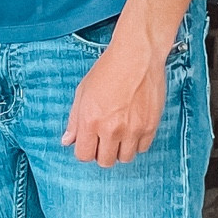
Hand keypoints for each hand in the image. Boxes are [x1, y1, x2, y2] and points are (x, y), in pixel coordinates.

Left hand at [62, 32, 168, 164]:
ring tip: (120, 133)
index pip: (84, 155)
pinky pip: (142, 148)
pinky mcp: (150, 126)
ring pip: (125, 158)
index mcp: (90, 121)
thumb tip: (67, 141)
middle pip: (105, 161)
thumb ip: (74, 120)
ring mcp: (133, 129)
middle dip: (102, 153)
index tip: (90, 143)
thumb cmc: (108, 69)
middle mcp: (111, 129)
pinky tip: (133, 128)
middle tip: (104, 139)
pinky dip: (137, 143)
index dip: (85, 150)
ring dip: (120, 150)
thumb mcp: (83, 92)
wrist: (137, 56)